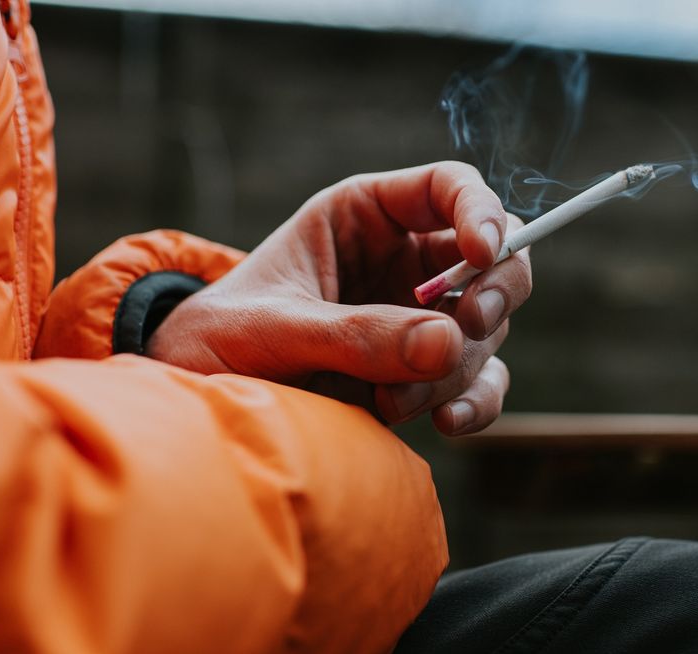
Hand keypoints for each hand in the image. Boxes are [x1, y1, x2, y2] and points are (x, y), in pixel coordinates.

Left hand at [147, 161, 531, 434]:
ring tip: (391, 401)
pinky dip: (475, 403)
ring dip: (456, 366)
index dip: (481, 211)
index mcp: (366, 216)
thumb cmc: (221, 337)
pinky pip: (478, 383)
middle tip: (468, 323)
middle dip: (493, 291)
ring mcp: (419, 320)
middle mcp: (404, 262)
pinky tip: (447, 422)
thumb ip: (355, 333)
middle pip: (496, 258)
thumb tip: (447, 342)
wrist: (201, 401)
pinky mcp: (422, 376)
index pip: (450, 188)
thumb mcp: (274, 328)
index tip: (481, 252)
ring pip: (485, 330)